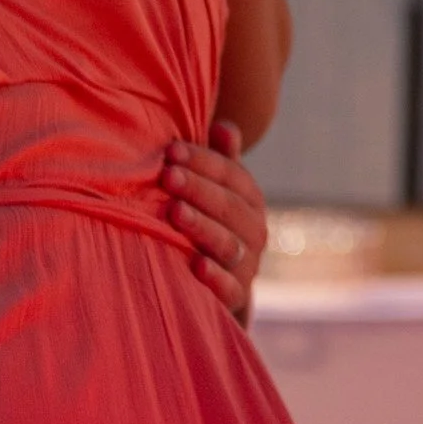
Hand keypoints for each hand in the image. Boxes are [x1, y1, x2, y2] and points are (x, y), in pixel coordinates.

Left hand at [163, 121, 267, 323]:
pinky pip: (230, 288)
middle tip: (168, 176)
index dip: (203, 160)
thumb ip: (221, 162)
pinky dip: (215, 277)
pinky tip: (196, 265)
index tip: (171, 150)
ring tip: (175, 212)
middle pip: (229, 206)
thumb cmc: (211, 228)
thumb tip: (222, 126)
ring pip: (228, 243)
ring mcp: (247, 264)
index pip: (231, 174)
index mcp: (250, 200)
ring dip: (202, 226)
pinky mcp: (236, 298)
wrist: (218, 290)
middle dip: (198, 189)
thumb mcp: (217, 194)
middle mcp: (254, 230)